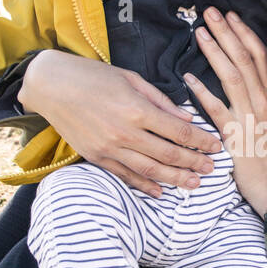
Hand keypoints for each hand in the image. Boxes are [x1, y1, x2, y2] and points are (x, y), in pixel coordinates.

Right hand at [17, 49, 222, 197]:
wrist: (51, 86)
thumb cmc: (92, 76)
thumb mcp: (131, 78)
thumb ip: (160, 101)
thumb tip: (186, 117)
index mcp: (137, 109)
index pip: (179, 131)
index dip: (201, 141)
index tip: (215, 146)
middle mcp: (125, 133)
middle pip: (169, 155)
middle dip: (194, 163)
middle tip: (212, 169)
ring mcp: (110, 148)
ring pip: (150, 171)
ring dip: (176, 179)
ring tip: (194, 184)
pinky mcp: (96, 157)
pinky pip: (125, 176)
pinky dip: (144, 186)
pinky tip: (161, 192)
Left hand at [186, 7, 266, 216]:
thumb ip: (258, 95)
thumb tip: (243, 74)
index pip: (259, 55)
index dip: (243, 32)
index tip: (230, 15)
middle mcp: (264, 100)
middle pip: (244, 58)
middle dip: (227, 32)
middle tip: (210, 11)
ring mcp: (250, 116)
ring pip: (233, 76)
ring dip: (215, 52)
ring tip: (200, 32)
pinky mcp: (236, 135)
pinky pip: (217, 109)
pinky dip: (202, 92)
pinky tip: (188, 78)